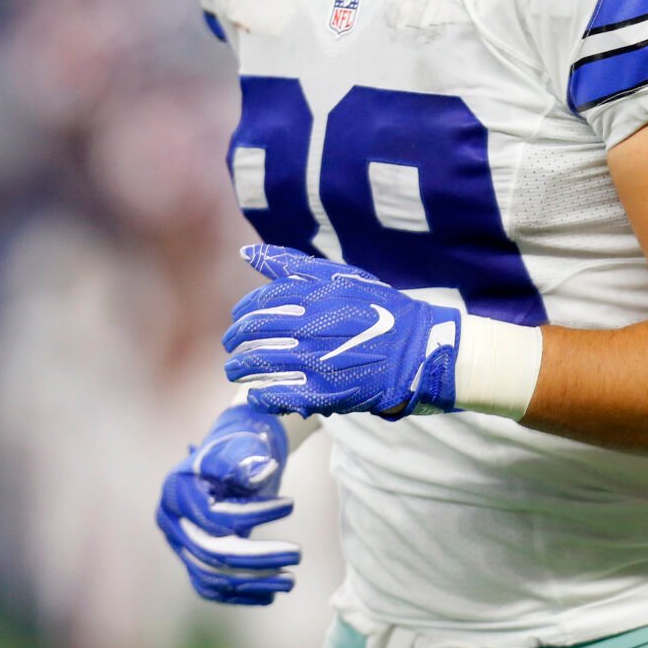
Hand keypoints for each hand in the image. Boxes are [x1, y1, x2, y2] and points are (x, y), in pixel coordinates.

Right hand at [155, 404, 299, 605]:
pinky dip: (240, 594)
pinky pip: (211, 587)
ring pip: (211, 576)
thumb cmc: (236, 447)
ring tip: (291, 580)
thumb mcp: (241, 445)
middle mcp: (171, 522)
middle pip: (211, 552)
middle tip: (297, 554)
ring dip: (253, 582)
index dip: (254, 513)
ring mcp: (179, 544)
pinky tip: (270, 595)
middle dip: (256, 557)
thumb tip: (263, 473)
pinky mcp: (191, 559)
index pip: (214, 515)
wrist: (228, 457)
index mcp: (175, 492)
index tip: (291, 504)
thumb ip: (246, 459)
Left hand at [224, 244, 461, 418]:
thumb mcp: (340, 276)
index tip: (239, 320)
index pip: (258, 303)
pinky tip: (258, 392)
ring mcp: (315, 361)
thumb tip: (248, 252)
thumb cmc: (378, 309)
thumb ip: (292, 264)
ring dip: (240, 369)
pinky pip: (276, 395)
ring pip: (258, 365)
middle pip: (252, 333)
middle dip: (234, 341)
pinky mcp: (323, 392)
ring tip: (237, 372)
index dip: (242, 312)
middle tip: (232, 347)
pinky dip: (260, 395)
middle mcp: (310, 327)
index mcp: (313, 297)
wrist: (416, 349)